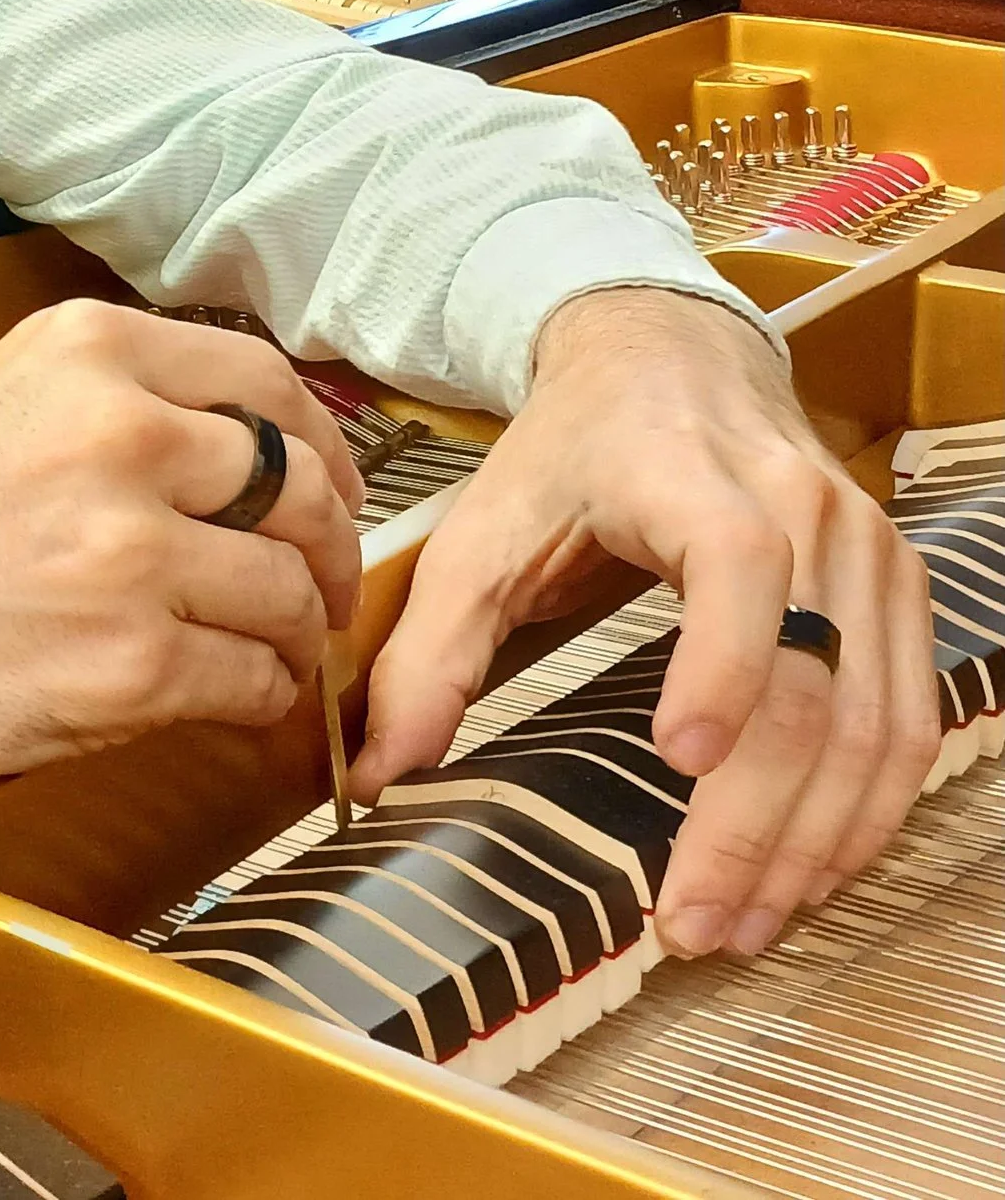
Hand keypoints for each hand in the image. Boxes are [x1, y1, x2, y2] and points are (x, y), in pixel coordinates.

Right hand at [0, 301, 363, 785]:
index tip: (331, 489)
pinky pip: (252, 679)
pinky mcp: (130, 662)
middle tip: (317, 588)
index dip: (324, 447)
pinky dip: (257, 696)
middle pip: (297, 490)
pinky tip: (225, 696)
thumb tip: (254, 443)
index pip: (267, 382)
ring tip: (266, 652)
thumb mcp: (5, 398)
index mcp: (89, 352)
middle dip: (325, 550)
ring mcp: (128, 551)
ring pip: (285, 591)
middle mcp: (120, 433)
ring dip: (292, 633)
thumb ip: (122, 396)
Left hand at [353, 287, 940, 957]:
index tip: (682, 759)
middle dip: (753, 822)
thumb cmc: (570, 450)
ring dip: (816, 841)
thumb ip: (429, 651)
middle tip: (693, 922)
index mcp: (691, 477)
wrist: (668, 359)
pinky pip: (905, 720)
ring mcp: (865, 554)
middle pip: (809, 682)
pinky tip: (807, 872)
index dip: (723, 664)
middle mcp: (803, 510)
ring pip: (871, 722)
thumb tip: (378, 774)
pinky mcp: (896, 593)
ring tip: (743, 923)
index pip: (736, 566)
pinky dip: (864, 810)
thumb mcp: (480, 530)